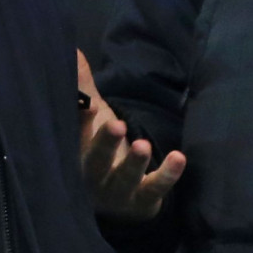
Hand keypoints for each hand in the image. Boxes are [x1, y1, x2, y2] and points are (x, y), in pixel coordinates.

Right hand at [77, 50, 184, 221]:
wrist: (118, 202)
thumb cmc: (101, 151)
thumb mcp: (91, 119)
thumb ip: (83, 87)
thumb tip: (74, 50)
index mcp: (76, 157)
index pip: (74, 140)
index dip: (81, 124)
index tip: (89, 106)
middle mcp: (93, 179)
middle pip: (95, 163)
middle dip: (104, 145)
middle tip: (116, 124)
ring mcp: (118, 193)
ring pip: (125, 179)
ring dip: (134, 163)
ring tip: (142, 145)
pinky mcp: (143, 201)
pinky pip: (155, 188)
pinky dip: (167, 175)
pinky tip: (178, 158)